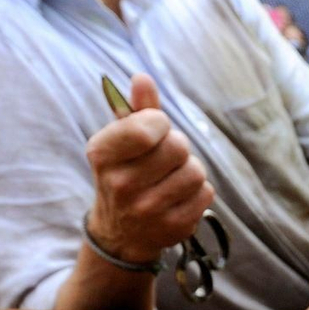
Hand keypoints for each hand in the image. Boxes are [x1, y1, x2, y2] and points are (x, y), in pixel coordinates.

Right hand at [83, 73, 213, 265]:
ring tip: (172, 177)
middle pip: (178, 147)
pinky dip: (198, 191)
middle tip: (164, 157)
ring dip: (190, 169)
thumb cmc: (125, 173)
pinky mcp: (173, 227)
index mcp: (103, 155)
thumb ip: (135, 109)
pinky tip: (179, 197)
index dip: (159, 122)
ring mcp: (148, 210)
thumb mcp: (121, 141)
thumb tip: (143, 78)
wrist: (121, 231)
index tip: (154, 128)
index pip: (145, 128)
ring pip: (196, 171)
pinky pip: (206, 193)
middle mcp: (121, 185)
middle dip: (177, 146)